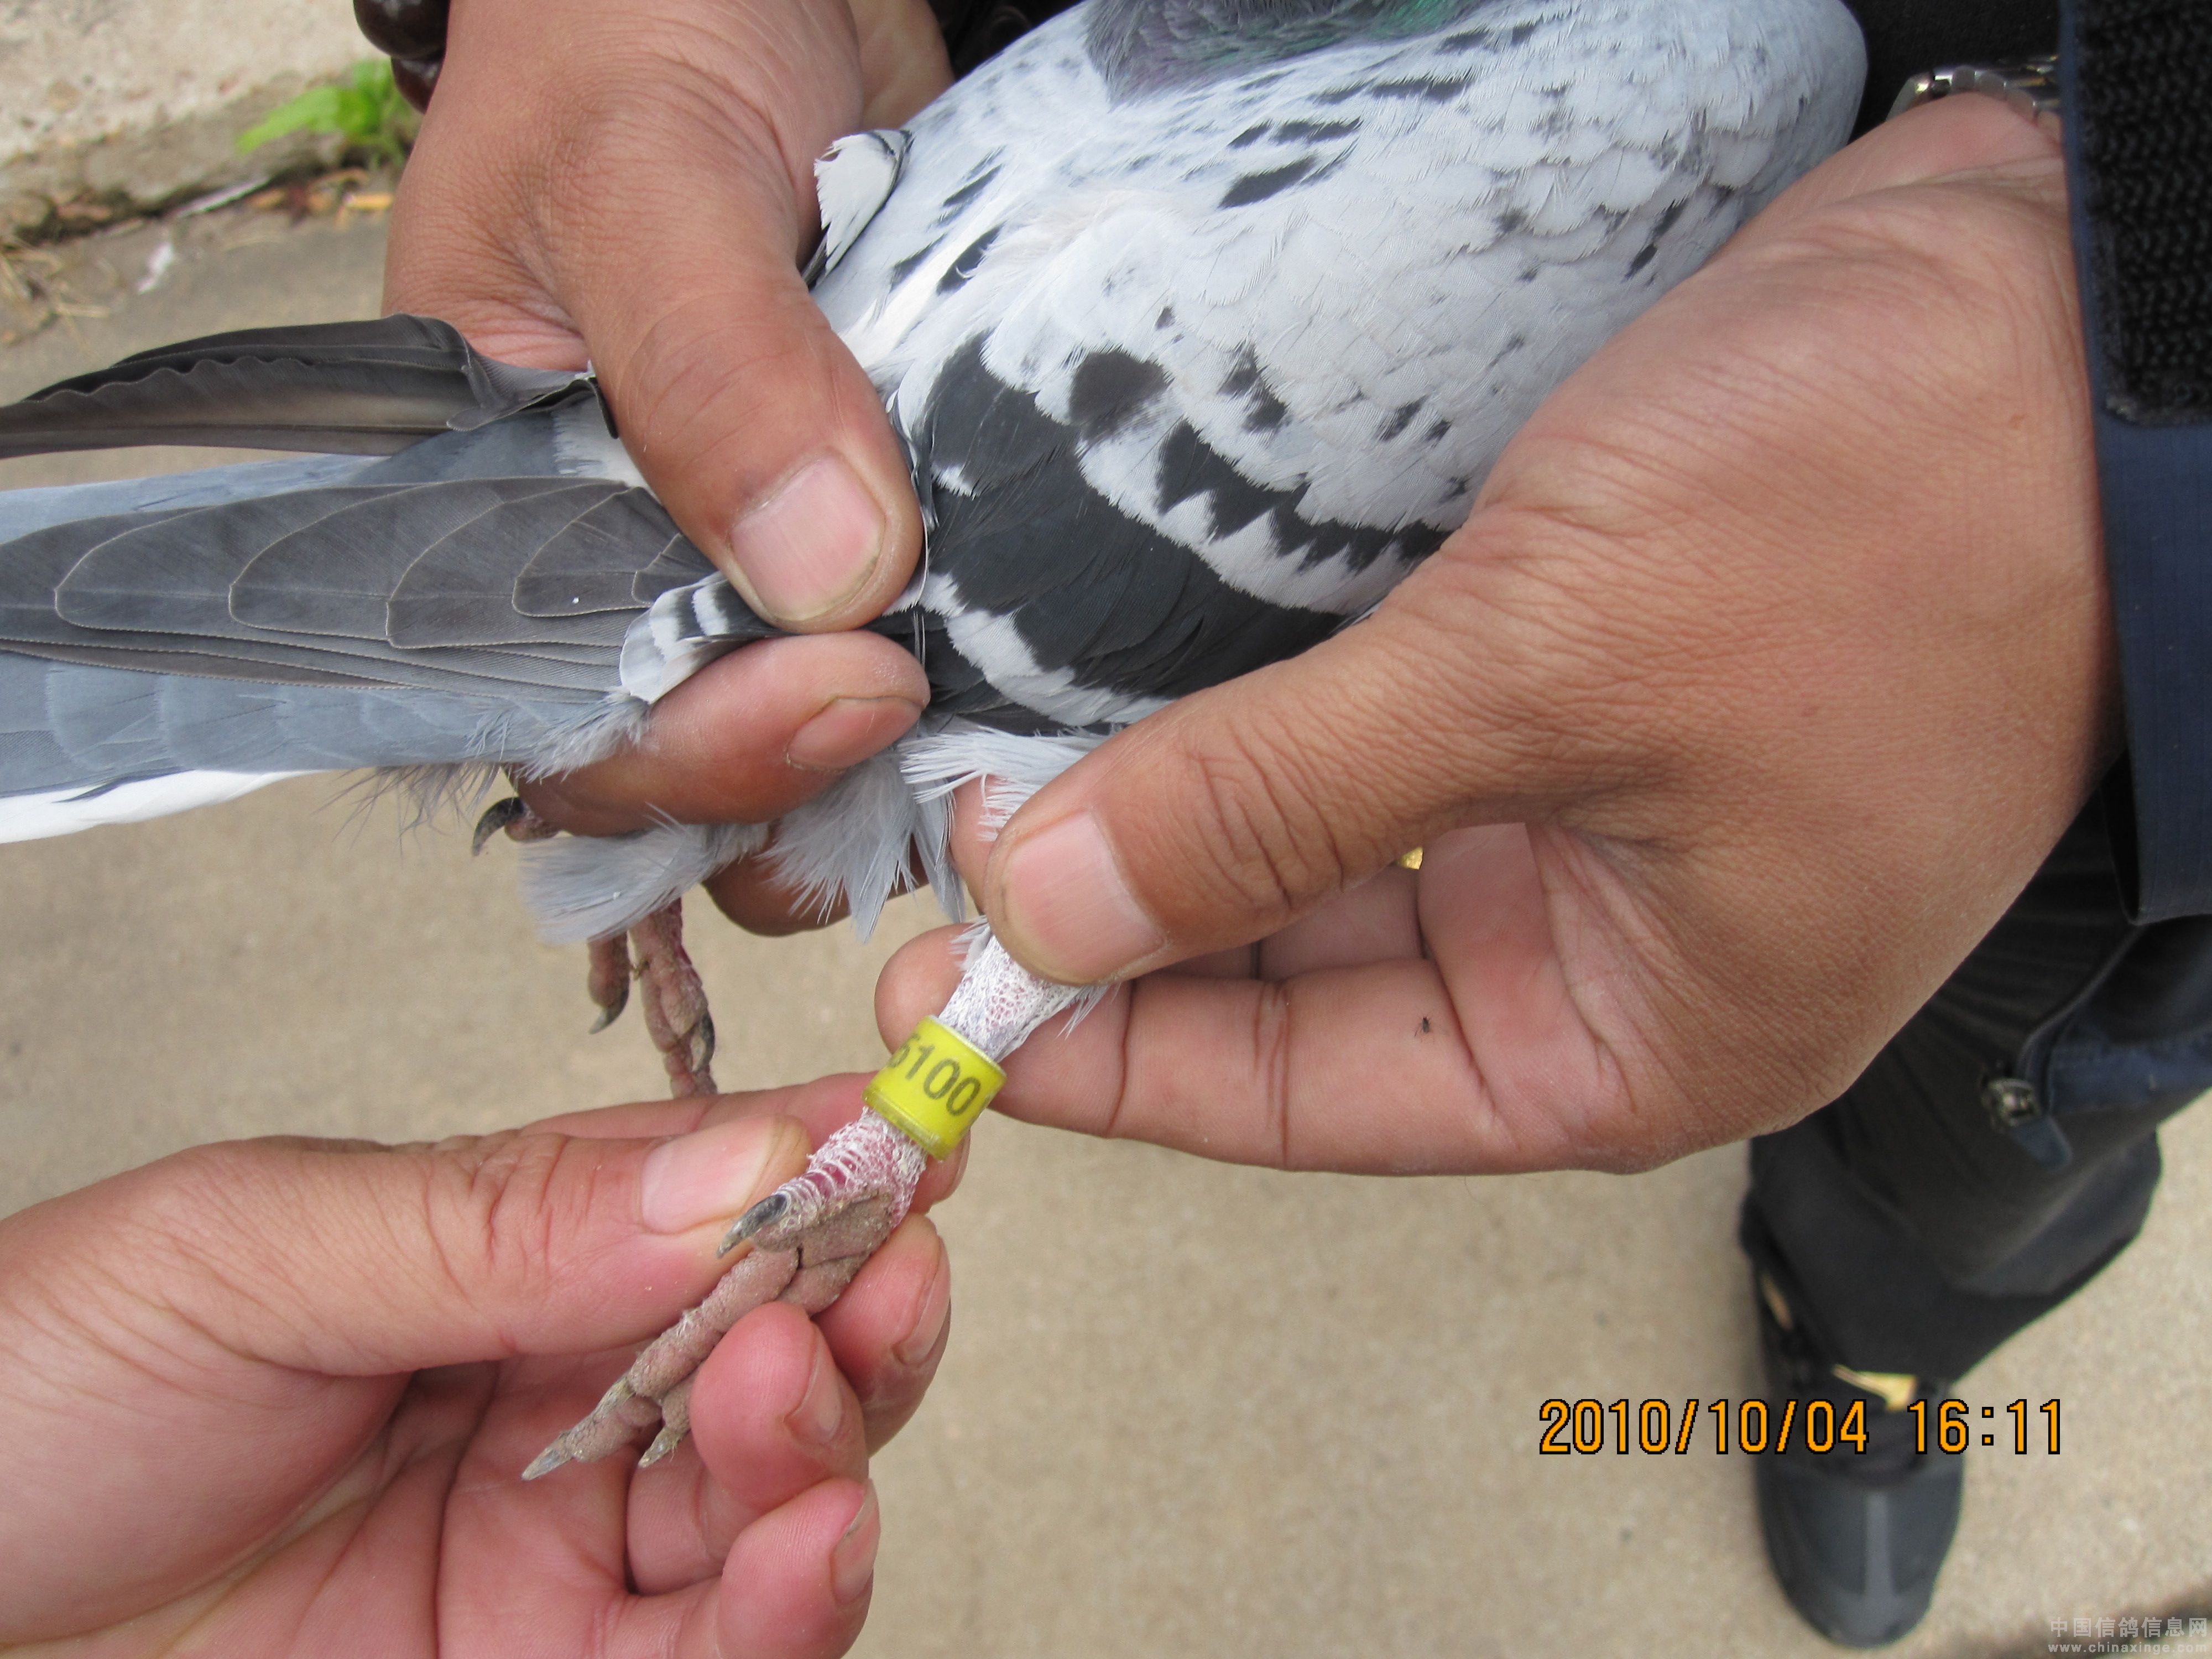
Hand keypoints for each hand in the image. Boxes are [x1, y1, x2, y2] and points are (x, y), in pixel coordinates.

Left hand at [0, 1079, 959, 1654]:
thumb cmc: (17, 1401)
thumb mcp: (247, 1258)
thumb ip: (499, 1218)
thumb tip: (731, 1164)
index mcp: (493, 1258)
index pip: (701, 1194)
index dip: (820, 1160)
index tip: (906, 1138)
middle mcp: (552, 1398)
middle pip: (775, 1346)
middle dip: (851, 1305)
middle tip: (875, 1268)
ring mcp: (554, 1550)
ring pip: (769, 1499)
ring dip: (829, 1445)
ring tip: (799, 1393)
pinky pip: (707, 1653)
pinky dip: (786, 1605)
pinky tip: (808, 1542)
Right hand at [384, 0, 952, 929]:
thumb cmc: (636, 23)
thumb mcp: (646, 170)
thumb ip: (711, 368)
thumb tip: (825, 573)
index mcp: (489, 504)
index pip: (562, 707)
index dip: (690, 750)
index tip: (839, 692)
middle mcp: (618, 553)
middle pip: (692, 758)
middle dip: (806, 777)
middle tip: (930, 712)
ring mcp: (749, 544)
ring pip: (810, 724)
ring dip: (901, 756)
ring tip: (998, 731)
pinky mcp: (867, 514)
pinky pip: (910, 634)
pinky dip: (973, 673)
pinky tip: (1042, 681)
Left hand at [878, 95, 2114, 1174]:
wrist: (2062, 304)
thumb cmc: (1886, 514)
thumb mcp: (1540, 677)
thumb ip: (1275, 804)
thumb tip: (1051, 911)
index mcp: (1636, 1038)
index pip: (1310, 1101)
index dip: (1114, 1064)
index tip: (948, 1010)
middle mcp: (1610, 950)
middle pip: (1303, 990)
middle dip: (1126, 940)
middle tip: (937, 889)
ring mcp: (1594, 816)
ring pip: (1326, 867)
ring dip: (1176, 831)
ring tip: (1000, 800)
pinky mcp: (1571, 684)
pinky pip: (1371, 748)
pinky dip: (1254, 734)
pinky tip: (1131, 707)